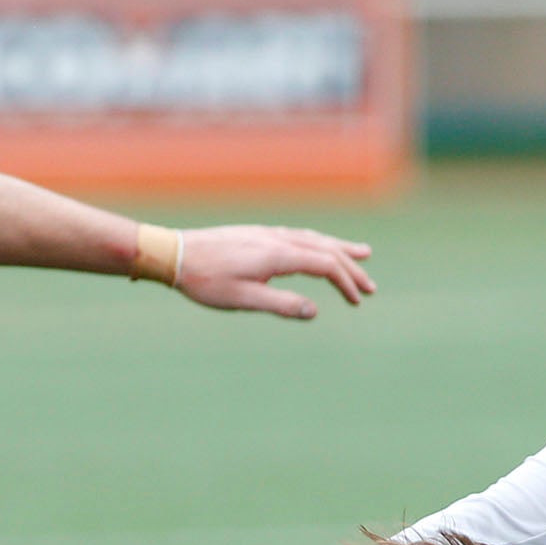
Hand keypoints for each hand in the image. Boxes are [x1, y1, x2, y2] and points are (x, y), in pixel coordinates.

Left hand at [174, 226, 374, 319]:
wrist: (174, 253)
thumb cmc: (206, 281)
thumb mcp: (243, 300)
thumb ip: (281, 305)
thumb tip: (314, 311)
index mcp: (277, 256)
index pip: (324, 265)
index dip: (345, 282)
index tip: (358, 301)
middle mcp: (277, 239)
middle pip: (325, 249)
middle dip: (351, 267)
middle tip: (371, 286)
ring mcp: (268, 234)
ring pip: (314, 238)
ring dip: (339, 249)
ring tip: (362, 254)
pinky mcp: (258, 233)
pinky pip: (299, 235)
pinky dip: (318, 242)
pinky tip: (320, 246)